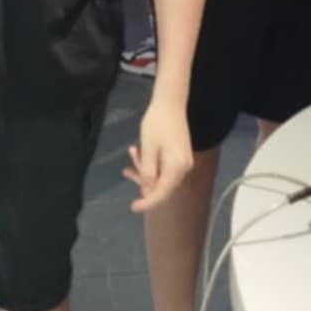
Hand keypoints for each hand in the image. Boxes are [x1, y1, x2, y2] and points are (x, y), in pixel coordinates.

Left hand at [127, 93, 193, 213]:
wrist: (170, 102)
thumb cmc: (157, 124)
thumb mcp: (148, 149)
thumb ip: (147, 173)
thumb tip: (148, 192)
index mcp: (177, 168)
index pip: (161, 193)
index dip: (147, 202)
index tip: (132, 207)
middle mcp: (184, 168)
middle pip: (161, 185)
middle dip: (142, 179)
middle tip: (127, 170)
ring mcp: (183, 161)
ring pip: (161, 175)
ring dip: (144, 168)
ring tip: (132, 152)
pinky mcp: (179, 155)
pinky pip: (164, 166)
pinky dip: (151, 162)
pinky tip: (138, 151)